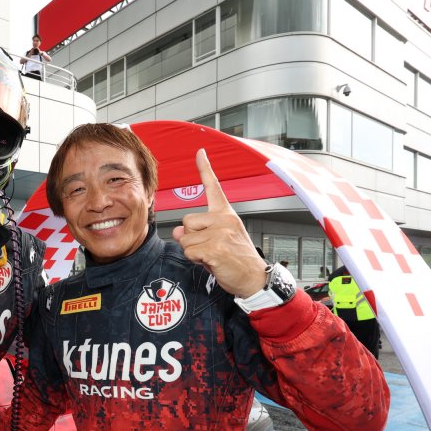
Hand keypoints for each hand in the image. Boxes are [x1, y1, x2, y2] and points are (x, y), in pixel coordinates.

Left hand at [173, 149, 266, 297]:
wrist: (254, 278)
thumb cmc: (237, 259)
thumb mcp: (217, 240)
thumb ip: (197, 232)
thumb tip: (176, 232)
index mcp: (226, 214)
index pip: (214, 187)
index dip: (205, 169)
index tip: (200, 152)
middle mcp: (224, 219)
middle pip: (186, 222)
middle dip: (191, 238)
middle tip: (210, 249)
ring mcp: (221, 232)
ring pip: (185, 240)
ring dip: (193, 252)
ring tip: (212, 256)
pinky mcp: (216, 247)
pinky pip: (189, 252)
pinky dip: (196, 260)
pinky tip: (212, 262)